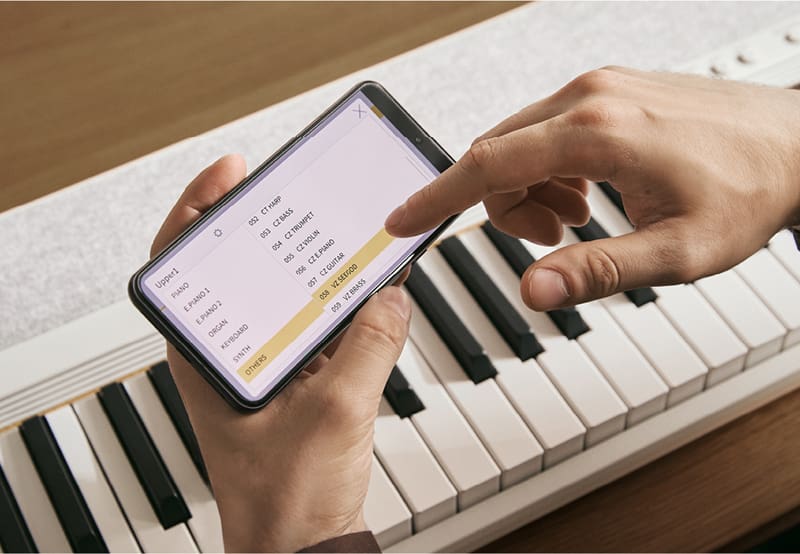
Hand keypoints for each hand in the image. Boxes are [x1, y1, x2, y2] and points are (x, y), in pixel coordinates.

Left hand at [151, 155, 411, 551]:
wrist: (303, 548)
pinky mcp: (298, 381)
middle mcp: (232, 354)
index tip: (233, 171)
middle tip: (298, 188)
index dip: (200, 207)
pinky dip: (342, 307)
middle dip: (270, 224)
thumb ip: (370, 345)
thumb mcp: (335, 412)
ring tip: (340, 234)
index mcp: (207, 357)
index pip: (183, 262)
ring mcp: (266, 366)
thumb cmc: (286, 500)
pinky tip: (367, 293)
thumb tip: (391, 294)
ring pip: (285, 297)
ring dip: (314, 269)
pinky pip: (318, 328)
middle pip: (241, 267)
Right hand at [385, 67, 799, 309]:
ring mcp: (598, 87)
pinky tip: (588, 191)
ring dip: (528, 188)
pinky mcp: (608, 89)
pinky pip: (547, 129)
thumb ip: (597, 272)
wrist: (798, 144)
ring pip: (519, 141)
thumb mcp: (677, 251)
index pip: (488, 164)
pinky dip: (548, 167)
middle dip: (503, 206)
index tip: (401, 220)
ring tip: (579, 219)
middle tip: (551, 241)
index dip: (435, 198)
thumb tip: (534, 289)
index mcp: (598, 132)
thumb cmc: (749, 190)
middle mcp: (589, 96)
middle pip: (498, 154)